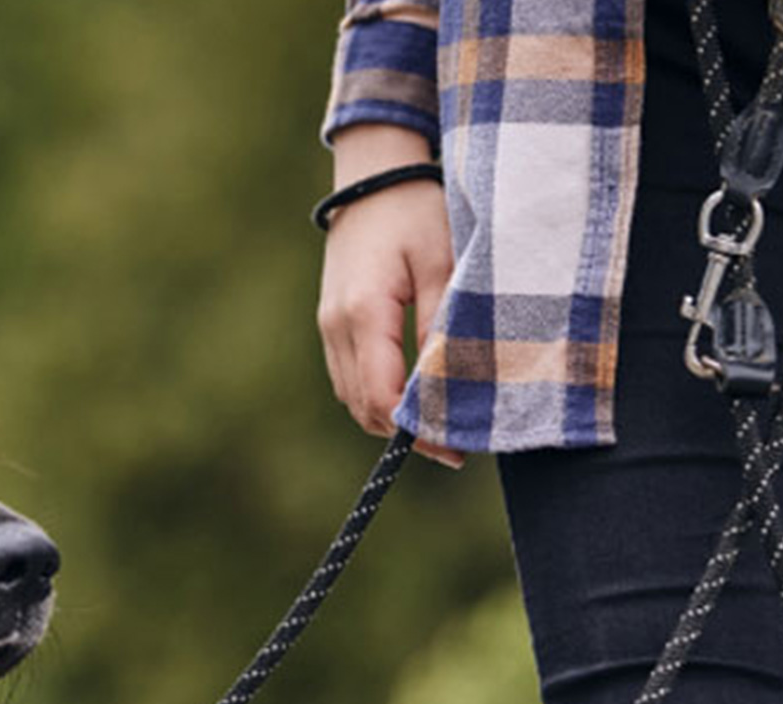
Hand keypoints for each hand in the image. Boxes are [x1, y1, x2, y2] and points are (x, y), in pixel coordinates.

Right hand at [316, 125, 462, 467]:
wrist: (374, 177)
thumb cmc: (416, 212)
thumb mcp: (443, 263)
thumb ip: (443, 325)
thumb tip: (447, 385)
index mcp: (364, 313)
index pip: (383, 396)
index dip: (416, 431)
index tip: (454, 447)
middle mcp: (336, 327)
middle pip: (363, 407)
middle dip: (404, 433)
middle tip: (453, 445)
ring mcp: (328, 327)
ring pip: (352, 398)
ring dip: (388, 418)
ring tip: (435, 425)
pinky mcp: (331, 324)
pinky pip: (349, 378)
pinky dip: (376, 396)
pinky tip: (411, 396)